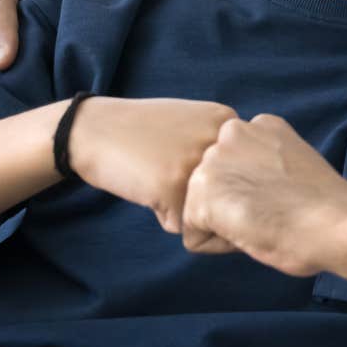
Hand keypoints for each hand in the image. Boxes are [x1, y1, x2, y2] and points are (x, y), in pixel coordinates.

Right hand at [68, 96, 240, 239]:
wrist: (93, 130)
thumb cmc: (142, 131)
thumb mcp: (192, 121)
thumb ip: (222, 146)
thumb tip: (254, 190)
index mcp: (225, 119)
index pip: (243, 172)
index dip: (214, 178)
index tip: (182, 160)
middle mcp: (217, 141)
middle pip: (229, 195)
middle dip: (203, 197)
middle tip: (167, 169)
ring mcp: (196, 165)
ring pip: (207, 214)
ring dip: (183, 207)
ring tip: (157, 178)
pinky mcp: (172, 189)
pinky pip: (181, 226)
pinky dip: (161, 215)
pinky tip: (145, 188)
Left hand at [179, 114, 346, 274]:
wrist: (336, 222)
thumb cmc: (327, 206)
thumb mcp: (293, 163)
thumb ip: (265, 165)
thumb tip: (250, 189)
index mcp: (257, 125)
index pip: (233, 167)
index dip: (255, 192)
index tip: (281, 198)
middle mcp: (231, 133)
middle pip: (213, 185)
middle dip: (233, 205)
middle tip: (271, 212)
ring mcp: (213, 161)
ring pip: (201, 209)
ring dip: (225, 224)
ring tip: (262, 222)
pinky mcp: (202, 195)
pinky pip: (195, 237)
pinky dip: (220, 246)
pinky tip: (252, 234)